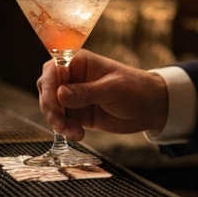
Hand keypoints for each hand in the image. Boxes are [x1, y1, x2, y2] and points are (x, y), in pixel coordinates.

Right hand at [37, 50, 167, 139]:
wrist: (150, 108)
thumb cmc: (135, 89)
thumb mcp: (112, 90)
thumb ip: (86, 92)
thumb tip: (59, 94)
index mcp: (80, 62)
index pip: (53, 68)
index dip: (50, 84)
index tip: (56, 101)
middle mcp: (73, 77)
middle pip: (47, 88)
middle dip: (49, 106)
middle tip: (59, 121)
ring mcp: (74, 96)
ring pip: (51, 107)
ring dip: (57, 121)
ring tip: (73, 131)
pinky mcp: (77, 113)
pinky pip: (62, 121)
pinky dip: (65, 129)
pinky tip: (78, 134)